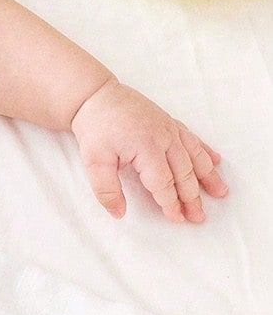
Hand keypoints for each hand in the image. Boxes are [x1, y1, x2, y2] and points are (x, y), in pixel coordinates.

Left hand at [69, 79, 227, 223]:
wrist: (95, 95)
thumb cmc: (95, 127)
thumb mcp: (94, 161)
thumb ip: (106, 189)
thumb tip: (118, 213)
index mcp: (146, 148)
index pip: (163, 183)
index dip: (170, 203)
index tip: (177, 219)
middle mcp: (164, 138)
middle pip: (184, 173)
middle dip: (193, 197)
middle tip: (199, 216)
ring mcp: (169, 128)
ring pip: (195, 155)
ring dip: (208, 176)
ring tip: (220, 192)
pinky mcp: (169, 121)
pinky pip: (192, 138)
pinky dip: (205, 151)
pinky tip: (216, 161)